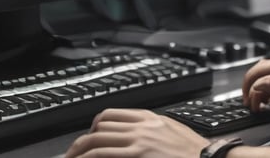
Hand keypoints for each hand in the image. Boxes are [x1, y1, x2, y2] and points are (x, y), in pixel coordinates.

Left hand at [64, 108, 209, 157]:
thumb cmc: (194, 152)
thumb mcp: (173, 132)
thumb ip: (154, 131)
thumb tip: (137, 137)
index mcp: (150, 118)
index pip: (112, 115)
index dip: (96, 126)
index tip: (91, 137)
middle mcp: (142, 126)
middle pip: (101, 126)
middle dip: (83, 140)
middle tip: (75, 153)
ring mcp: (139, 141)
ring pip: (97, 139)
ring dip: (79, 151)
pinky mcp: (137, 155)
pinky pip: (102, 154)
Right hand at [242, 51, 269, 110]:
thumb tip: (258, 84)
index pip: (261, 69)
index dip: (251, 83)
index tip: (247, 97)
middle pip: (262, 73)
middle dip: (252, 87)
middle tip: (247, 102)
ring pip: (268, 79)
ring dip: (260, 91)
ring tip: (256, 104)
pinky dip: (269, 93)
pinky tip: (267, 101)